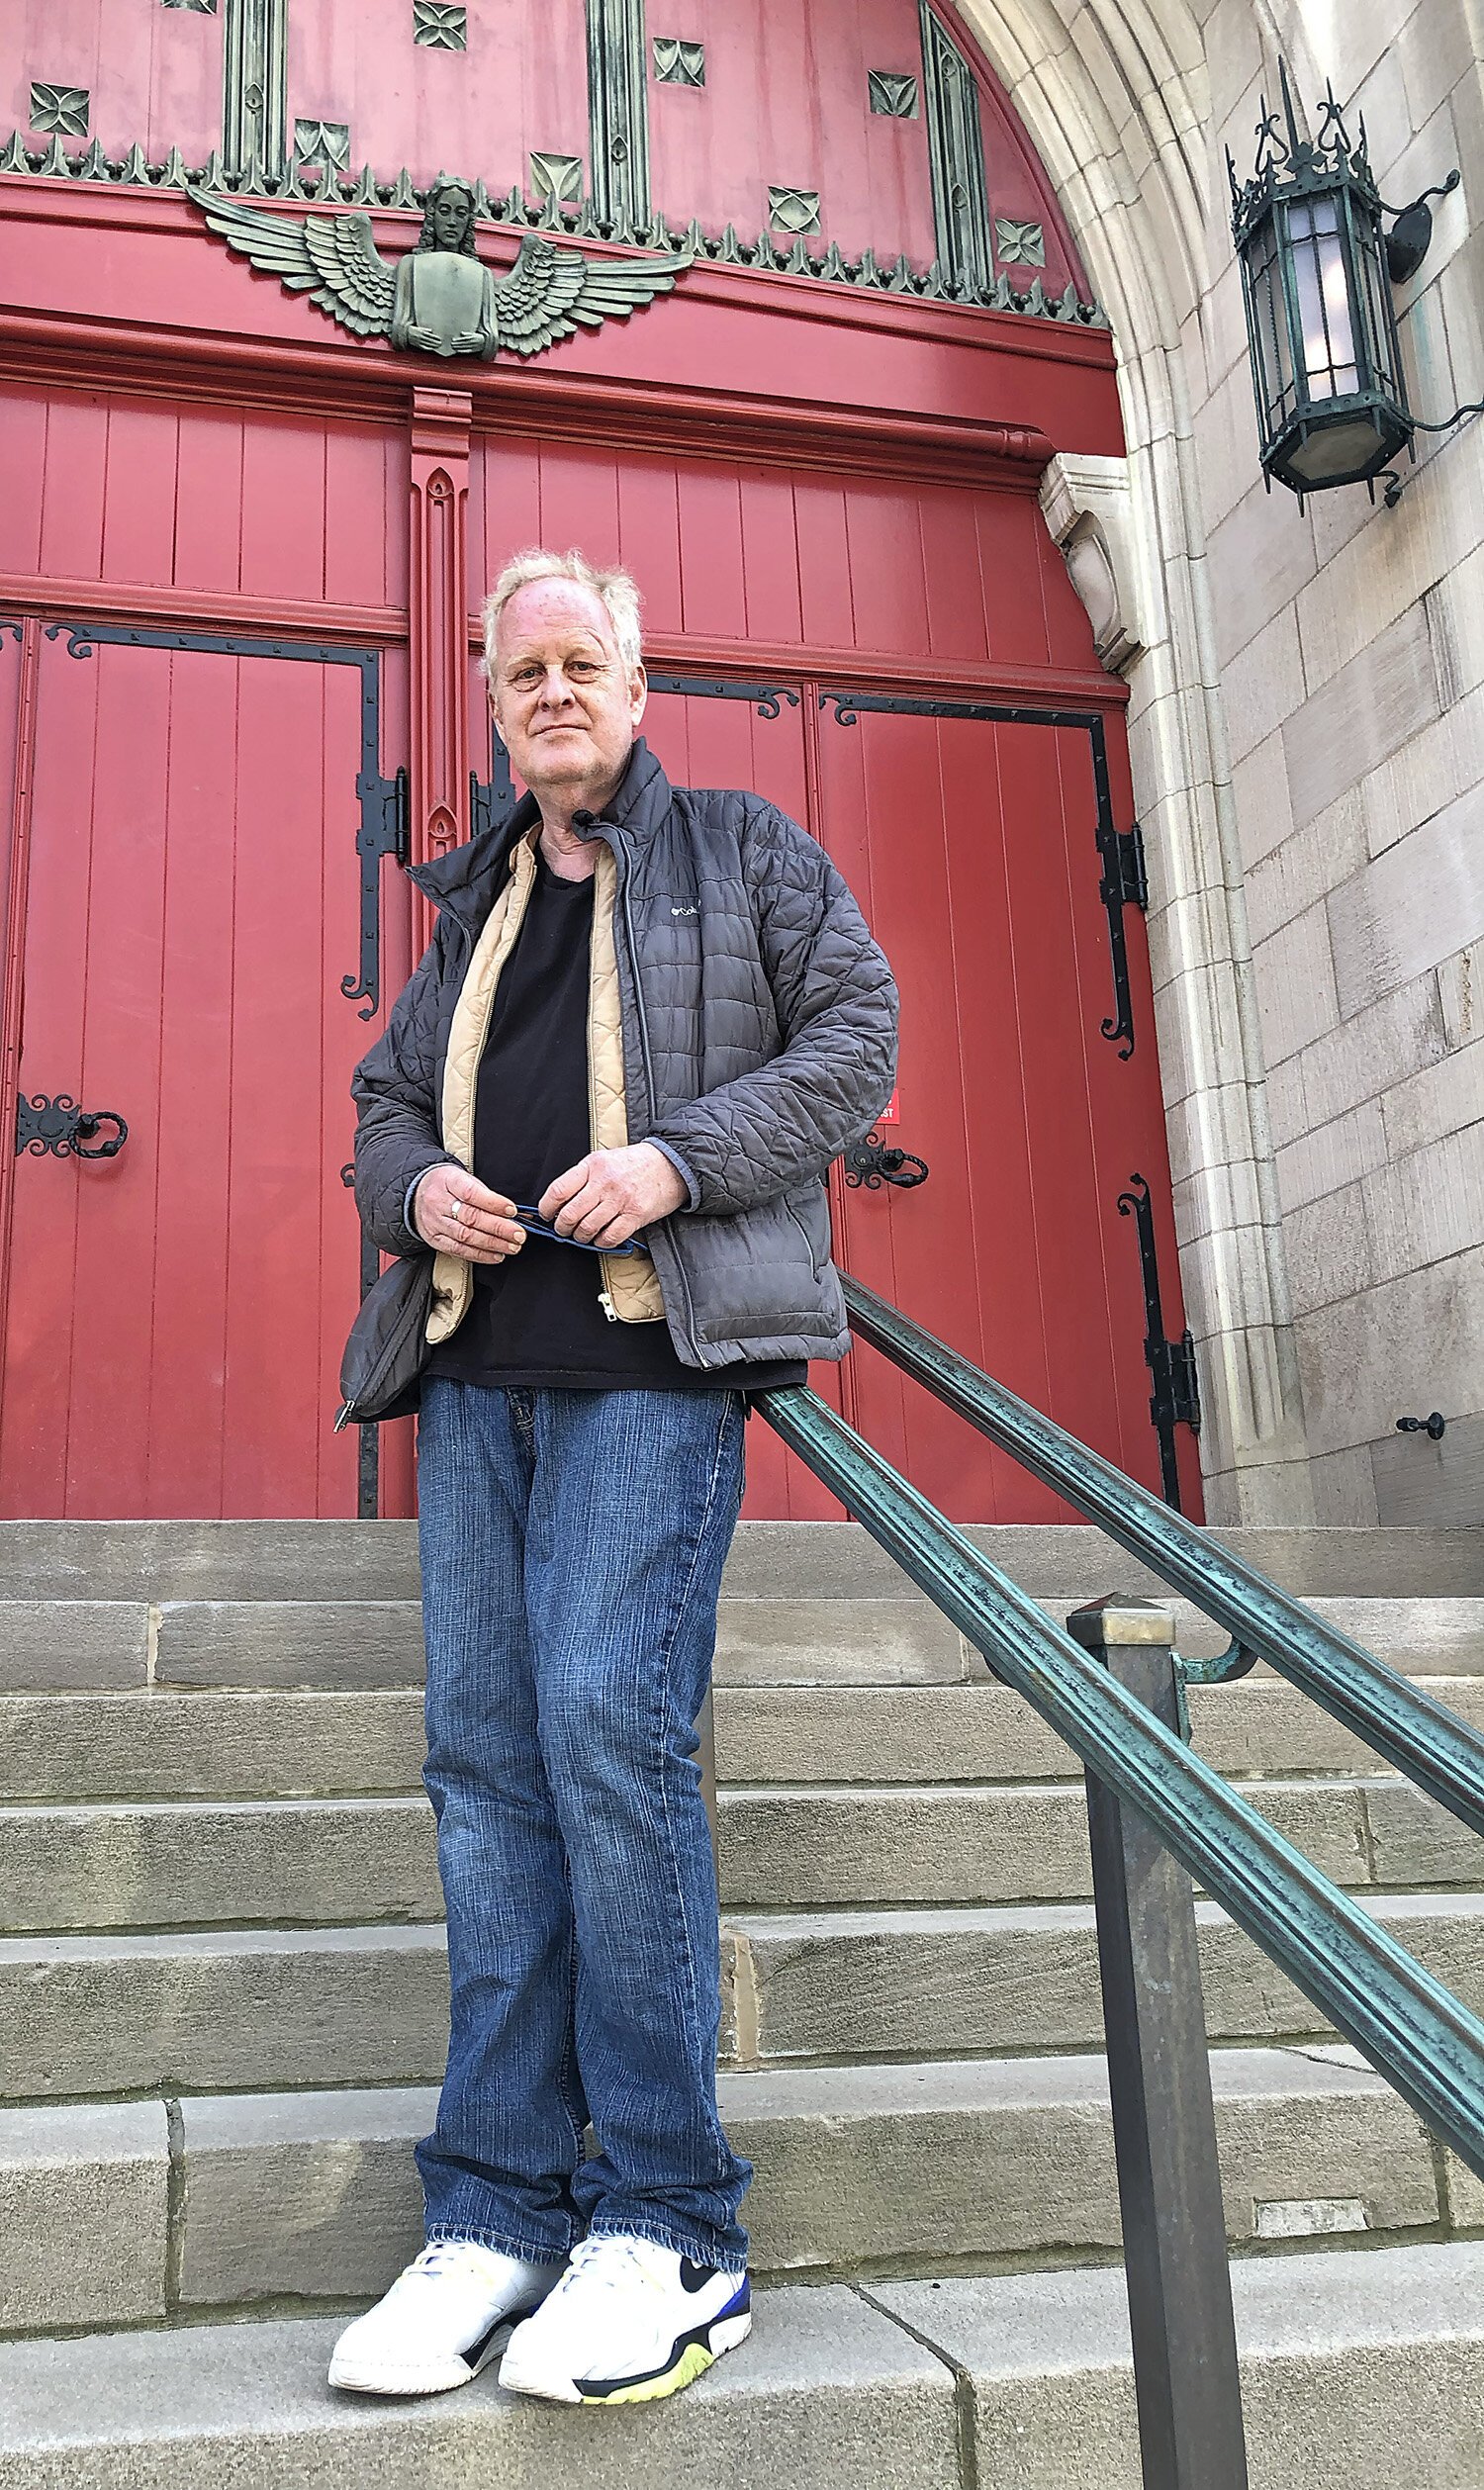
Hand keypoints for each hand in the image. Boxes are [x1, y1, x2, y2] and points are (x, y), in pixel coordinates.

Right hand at [406, 323, 444, 352]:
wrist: (406, 334)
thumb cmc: (414, 330)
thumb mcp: (420, 328)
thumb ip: (426, 329)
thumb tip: (431, 331)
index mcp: (422, 332)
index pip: (431, 335)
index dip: (436, 337)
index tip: (440, 338)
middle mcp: (421, 337)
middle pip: (430, 340)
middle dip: (436, 342)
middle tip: (441, 343)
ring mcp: (419, 341)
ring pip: (428, 344)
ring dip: (434, 345)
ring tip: (438, 346)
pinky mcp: (418, 345)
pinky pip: (424, 347)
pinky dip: (429, 348)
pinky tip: (432, 348)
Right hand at [412, 1167, 524, 1262]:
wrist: (416, 1193)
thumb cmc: (447, 1185)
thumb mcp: (464, 1178)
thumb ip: (486, 1194)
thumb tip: (514, 1212)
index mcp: (449, 1181)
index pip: (471, 1192)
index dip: (493, 1203)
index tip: (512, 1210)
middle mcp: (439, 1202)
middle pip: (471, 1217)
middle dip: (499, 1228)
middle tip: (518, 1234)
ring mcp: (435, 1222)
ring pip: (465, 1236)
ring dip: (492, 1244)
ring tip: (511, 1246)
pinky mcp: (435, 1239)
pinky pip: (458, 1250)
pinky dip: (480, 1255)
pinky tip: (496, 1255)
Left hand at [452, 328, 487, 353]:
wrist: (485, 342)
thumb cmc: (478, 337)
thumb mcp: (473, 334)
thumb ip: (467, 334)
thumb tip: (461, 333)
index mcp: (471, 337)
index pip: (463, 338)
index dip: (457, 339)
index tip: (452, 339)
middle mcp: (471, 342)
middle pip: (462, 343)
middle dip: (456, 343)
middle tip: (451, 343)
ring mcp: (472, 346)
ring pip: (463, 347)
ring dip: (458, 347)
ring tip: (452, 347)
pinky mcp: (472, 350)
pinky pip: (466, 351)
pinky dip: (462, 351)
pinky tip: (457, 351)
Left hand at [539, 1144, 686, 1247]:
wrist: (671, 1164)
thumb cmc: (635, 1163)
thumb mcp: (604, 1160)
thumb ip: (582, 1177)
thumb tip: (559, 1202)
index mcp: (592, 1166)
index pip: (558, 1191)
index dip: (546, 1208)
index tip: (547, 1215)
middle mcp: (604, 1182)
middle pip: (570, 1214)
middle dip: (562, 1228)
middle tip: (564, 1229)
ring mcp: (620, 1200)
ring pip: (587, 1228)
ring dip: (581, 1237)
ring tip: (583, 1235)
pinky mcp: (635, 1215)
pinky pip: (610, 1237)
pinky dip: (601, 1243)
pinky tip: (601, 1239)